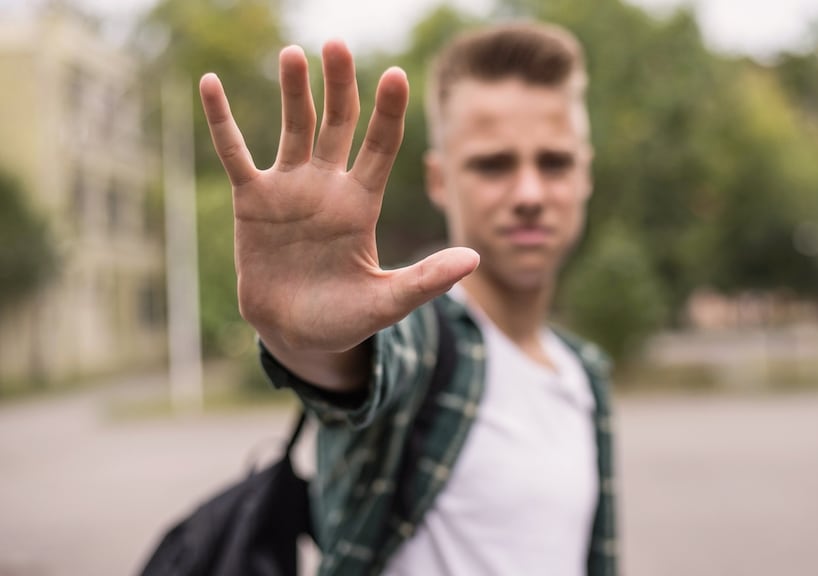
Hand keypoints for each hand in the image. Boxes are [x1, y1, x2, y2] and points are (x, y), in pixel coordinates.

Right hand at [198, 41, 477, 358]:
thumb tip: (476, 258)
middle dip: (339, 86)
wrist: (296, 335)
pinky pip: (234, 153)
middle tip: (338, 43)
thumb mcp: (388, 302)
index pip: (382, 146)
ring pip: (293, 128)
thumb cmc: (346, 319)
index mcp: (363, 204)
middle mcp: (328, 186)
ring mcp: (290, 189)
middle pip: (338, 124)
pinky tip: (210, 83)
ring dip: (292, 91)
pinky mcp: (251, 201)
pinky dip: (222, 120)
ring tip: (293, 54)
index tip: (396, 75)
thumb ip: (427, 279)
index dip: (388, 112)